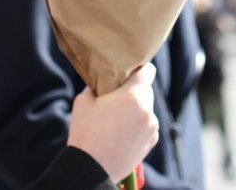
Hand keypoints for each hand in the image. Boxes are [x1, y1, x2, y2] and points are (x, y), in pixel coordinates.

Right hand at [67, 64, 158, 182]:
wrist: (91, 167)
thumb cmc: (86, 132)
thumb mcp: (84, 101)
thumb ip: (96, 86)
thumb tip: (101, 82)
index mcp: (133, 96)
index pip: (147, 72)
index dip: (139, 68)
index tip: (130, 70)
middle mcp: (147, 111)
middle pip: (146, 91)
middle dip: (133, 91)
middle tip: (115, 97)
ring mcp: (152, 128)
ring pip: (146, 109)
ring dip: (136, 109)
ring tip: (116, 118)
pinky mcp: (151, 142)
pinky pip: (147, 125)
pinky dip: (138, 125)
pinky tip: (121, 132)